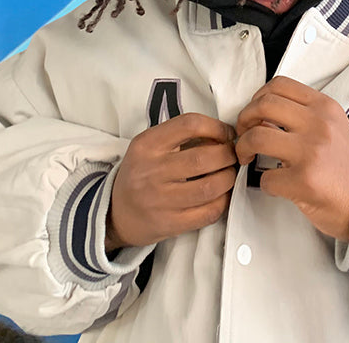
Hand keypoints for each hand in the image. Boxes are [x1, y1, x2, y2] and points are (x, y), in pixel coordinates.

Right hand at [107, 113, 236, 250]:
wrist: (115, 212)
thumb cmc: (142, 172)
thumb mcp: (151, 145)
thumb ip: (181, 136)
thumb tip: (224, 135)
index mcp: (147, 144)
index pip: (189, 125)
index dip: (216, 127)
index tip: (227, 133)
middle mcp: (151, 171)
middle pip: (204, 158)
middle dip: (228, 154)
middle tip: (233, 155)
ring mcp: (159, 200)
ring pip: (210, 187)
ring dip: (229, 178)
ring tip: (229, 174)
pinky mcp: (169, 224)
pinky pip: (208, 213)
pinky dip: (223, 201)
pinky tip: (222, 194)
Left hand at [235, 76, 348, 240]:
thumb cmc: (344, 166)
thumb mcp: (332, 127)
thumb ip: (304, 114)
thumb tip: (263, 113)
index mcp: (324, 107)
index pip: (280, 85)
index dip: (257, 97)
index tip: (254, 113)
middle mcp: (319, 124)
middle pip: (263, 106)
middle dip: (244, 120)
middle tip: (243, 134)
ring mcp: (311, 152)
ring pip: (257, 137)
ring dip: (243, 148)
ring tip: (247, 157)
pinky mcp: (304, 180)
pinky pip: (266, 177)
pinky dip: (264, 183)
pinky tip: (274, 184)